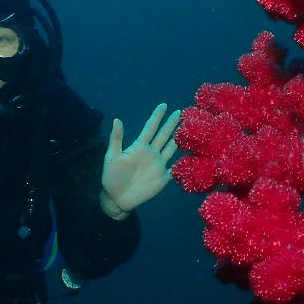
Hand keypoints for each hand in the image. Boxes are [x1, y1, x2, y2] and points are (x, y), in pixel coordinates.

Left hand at [100, 103, 180, 218]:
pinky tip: (191, 154)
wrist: (117, 198)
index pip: (150, 128)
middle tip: (180, 112)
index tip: (164, 105)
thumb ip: (116, 139)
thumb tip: (117, 119)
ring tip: (187, 128)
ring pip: (171, 148)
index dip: (157, 116)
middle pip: (164, 135)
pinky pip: (175, 167)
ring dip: (178, 138)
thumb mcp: (112, 156)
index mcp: (139, 146)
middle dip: (171, 123)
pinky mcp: (163, 177)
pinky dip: (183, 161)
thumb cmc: (111, 176)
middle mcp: (151, 153)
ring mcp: (158, 164)